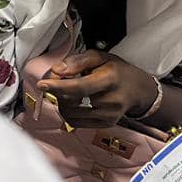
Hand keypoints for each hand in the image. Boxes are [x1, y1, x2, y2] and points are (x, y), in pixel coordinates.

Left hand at [37, 50, 159, 127]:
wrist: (139, 90)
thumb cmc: (117, 71)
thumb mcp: (100, 57)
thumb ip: (78, 61)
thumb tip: (57, 70)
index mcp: (109, 80)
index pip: (79, 87)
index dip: (58, 87)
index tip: (42, 84)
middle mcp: (110, 101)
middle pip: (72, 101)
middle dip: (57, 91)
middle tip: (58, 80)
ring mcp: (108, 116)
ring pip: (71, 114)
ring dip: (61, 102)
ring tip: (67, 90)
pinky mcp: (105, 125)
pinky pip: (76, 122)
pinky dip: (68, 111)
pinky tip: (72, 101)